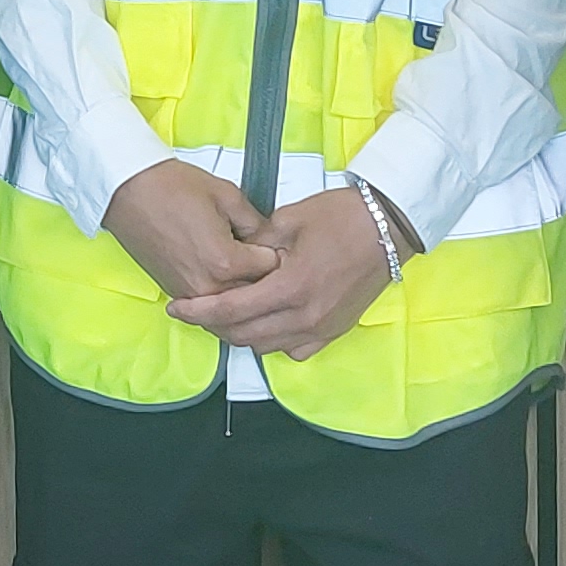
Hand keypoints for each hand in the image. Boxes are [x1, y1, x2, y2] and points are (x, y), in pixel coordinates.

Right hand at [105, 160, 280, 299]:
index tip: (278, 241)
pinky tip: (230, 281)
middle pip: (257, 297)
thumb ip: (258, 223)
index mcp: (226, 263)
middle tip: (267, 254)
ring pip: (235, 311)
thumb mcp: (228, 195)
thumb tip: (273, 240)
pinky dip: (225, 302)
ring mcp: (191, 295)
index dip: (280, 252)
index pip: (274, 271)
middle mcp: (209, 287)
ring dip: (247, 296)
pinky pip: (212, 312)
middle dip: (267, 278)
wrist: (129, 191)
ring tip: (250, 270)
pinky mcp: (177, 294)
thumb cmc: (171, 188)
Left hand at [165, 184, 409, 358]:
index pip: (232, 311)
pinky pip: (294, 349)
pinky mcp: (335, 331)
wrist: (388, 227)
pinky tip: (265, 321)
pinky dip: (273, 341)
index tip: (176, 307)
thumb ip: (254, 244)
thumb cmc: (340, 216)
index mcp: (290, 287)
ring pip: (266, 346)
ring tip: (227, 314)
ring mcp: (322, 328)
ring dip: (242, 334)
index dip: (198, 312)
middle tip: (198, 309)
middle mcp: (305, 317)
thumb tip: (233, 260)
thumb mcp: (288, 219)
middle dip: (214, 326)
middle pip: (244, 336)